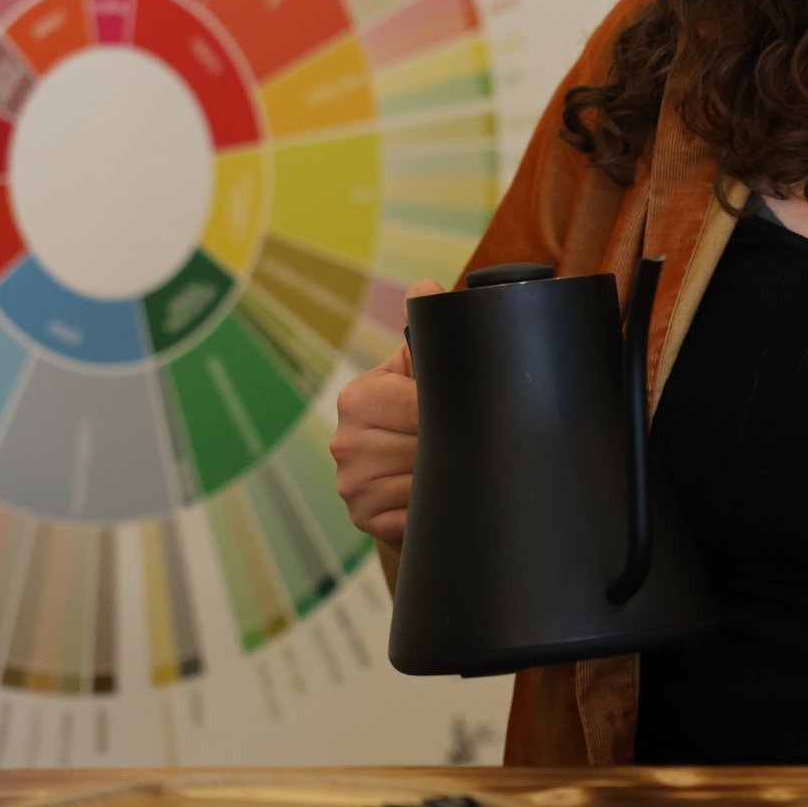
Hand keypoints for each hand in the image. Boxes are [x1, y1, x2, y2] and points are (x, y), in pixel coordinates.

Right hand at [329, 279, 441, 545]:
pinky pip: (411, 517)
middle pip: (422, 448)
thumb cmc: (419, 416)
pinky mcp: (362, 519)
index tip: (462, 417)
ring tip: (444, 467)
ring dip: (443, 478)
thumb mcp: (420, 374)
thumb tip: (425, 287)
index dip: (452, 415)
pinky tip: (430, 496)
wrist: (408, 479)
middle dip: (449, 448)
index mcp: (358, 397)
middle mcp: (345, 440)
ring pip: (420, 483)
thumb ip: (427, 336)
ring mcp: (351, 484)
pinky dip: (428, 508)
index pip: (419, 406)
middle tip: (459, 445)